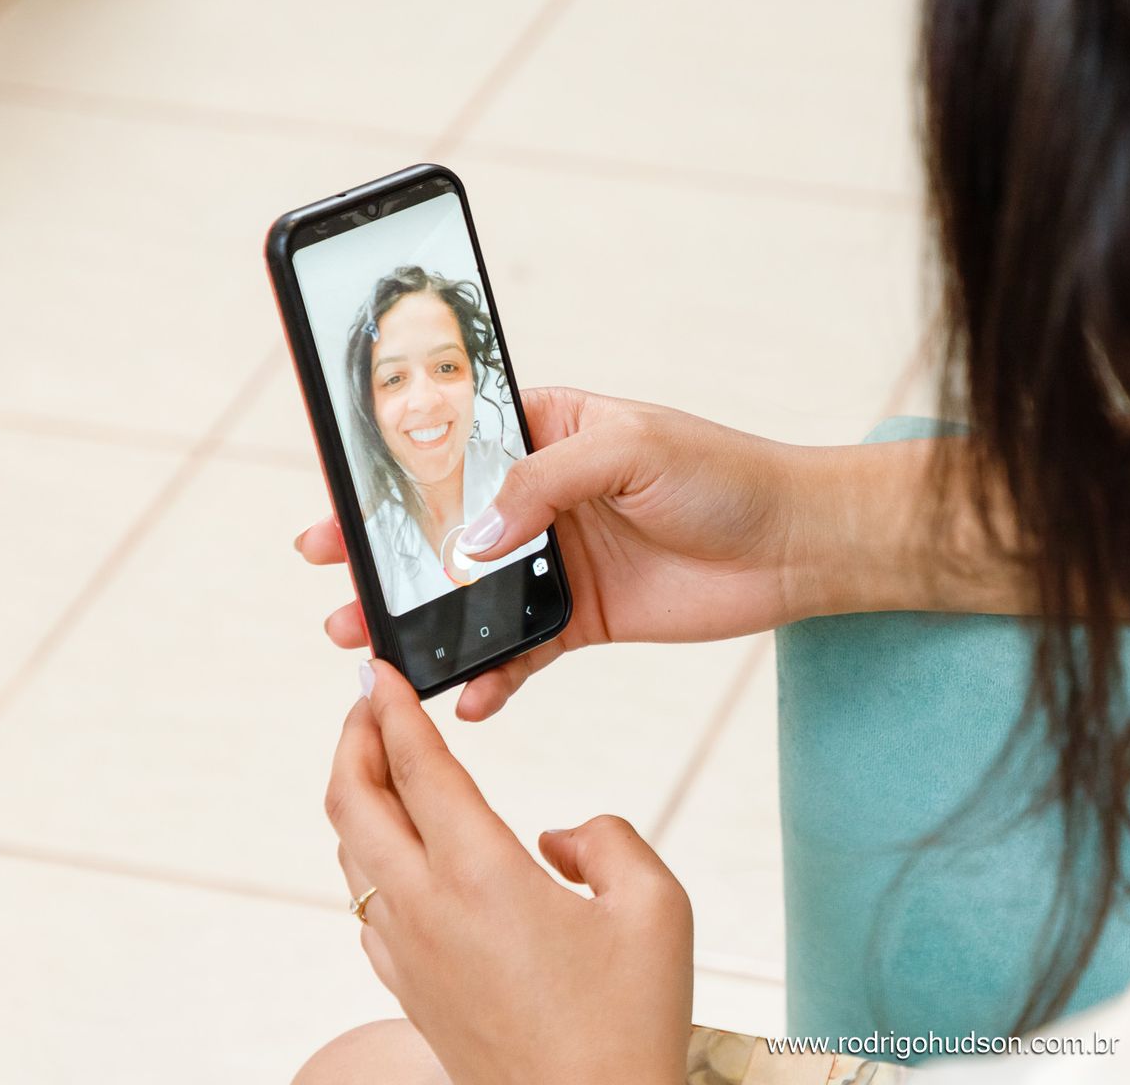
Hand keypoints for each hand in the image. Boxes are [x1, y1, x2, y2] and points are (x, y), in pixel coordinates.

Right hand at [297, 387, 810, 718]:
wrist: (795, 544)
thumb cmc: (723, 473)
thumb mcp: (630, 449)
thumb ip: (541, 485)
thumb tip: (468, 541)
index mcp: (547, 431)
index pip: (450, 446)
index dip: (390, 473)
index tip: (338, 503)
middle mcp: (542, 496)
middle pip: (444, 526)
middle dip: (385, 556)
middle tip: (333, 584)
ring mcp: (559, 560)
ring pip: (471, 595)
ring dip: (423, 622)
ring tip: (372, 647)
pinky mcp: (584, 619)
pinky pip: (522, 651)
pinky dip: (492, 676)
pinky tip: (467, 698)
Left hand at [328, 659, 692, 1084]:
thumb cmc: (628, 1021)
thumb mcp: (656, 905)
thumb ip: (608, 839)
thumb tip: (559, 838)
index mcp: (481, 874)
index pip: (417, 767)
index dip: (393, 709)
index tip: (378, 670)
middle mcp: (426, 910)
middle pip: (353, 804)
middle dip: (353, 740)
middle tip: (369, 701)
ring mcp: (409, 956)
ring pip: (350, 856)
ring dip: (357, 798)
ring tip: (382, 765)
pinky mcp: (411, 992)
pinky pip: (367, 906)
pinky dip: (369, 856)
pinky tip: (401, 855)